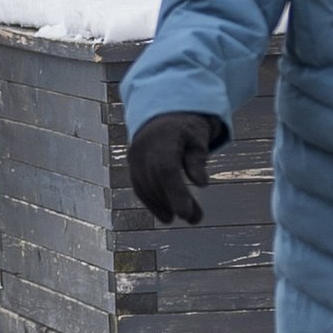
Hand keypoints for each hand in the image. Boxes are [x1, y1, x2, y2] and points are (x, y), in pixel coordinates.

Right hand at [126, 112, 225, 228]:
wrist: (163, 114)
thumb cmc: (187, 129)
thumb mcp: (199, 139)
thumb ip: (197, 160)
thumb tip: (201, 184)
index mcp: (163, 137)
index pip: (165, 169)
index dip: (175, 193)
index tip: (185, 214)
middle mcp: (143, 147)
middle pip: (155, 181)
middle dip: (175, 202)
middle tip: (196, 218)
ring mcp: (134, 156)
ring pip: (146, 187)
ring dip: (165, 206)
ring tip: (189, 216)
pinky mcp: (131, 164)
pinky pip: (140, 188)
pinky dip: (153, 203)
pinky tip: (167, 214)